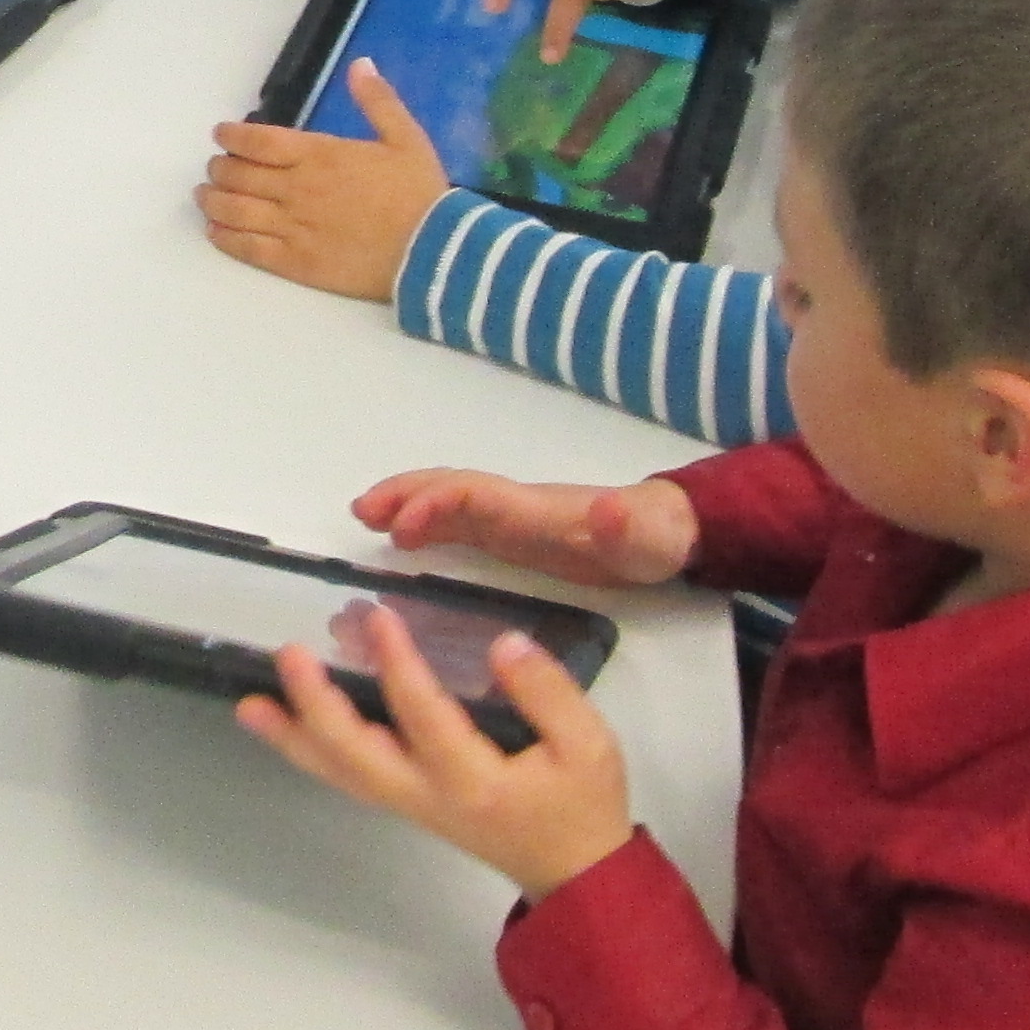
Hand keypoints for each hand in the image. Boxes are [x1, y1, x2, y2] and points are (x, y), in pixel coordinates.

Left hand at [199, 78, 450, 300]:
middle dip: (220, 167)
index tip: (221, 135)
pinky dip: (225, 237)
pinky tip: (215, 231)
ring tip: (204, 196)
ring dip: (212, 200)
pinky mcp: (296, 262)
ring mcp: (293, 227)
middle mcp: (297, 189)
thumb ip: (378, 101)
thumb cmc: (419, 193)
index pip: (258, 141)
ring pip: (235, 210)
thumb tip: (360, 64)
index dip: (232, 136)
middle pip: (239, 174)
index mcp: (319, 155)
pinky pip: (248, 248)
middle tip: (214, 167)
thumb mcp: (406, 138)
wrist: (434, 252)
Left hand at [238, 608, 637, 899]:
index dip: (397, 662)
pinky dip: (313, 751)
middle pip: (354, 755)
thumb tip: (502, 645)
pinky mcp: (406, 804)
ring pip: (340, 772)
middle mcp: (427, 796)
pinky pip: (349, 777)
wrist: (574, 875)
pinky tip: (288, 726)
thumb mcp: (591, 745)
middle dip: (315, 705)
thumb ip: (548, 693)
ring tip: (249, 703)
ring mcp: (410, 804)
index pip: (422, 713)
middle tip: (288, 655)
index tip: (380, 616)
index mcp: (473, 779)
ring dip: (294, 736)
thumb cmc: (583, 807)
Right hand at [349, 467, 700, 590]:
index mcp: (536, 509)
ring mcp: (513, 519)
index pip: (474, 496)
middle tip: (361, 511)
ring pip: (450, 503)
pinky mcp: (514, 535)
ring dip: (406, 504)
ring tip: (364, 517)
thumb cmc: (654, 539)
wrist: (668, 531)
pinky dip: (426, 524)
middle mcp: (516, 507)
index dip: (434, 505)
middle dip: (405, 494)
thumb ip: (625, 525)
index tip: (400, 529)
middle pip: (450, 489)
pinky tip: (403, 540)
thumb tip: (608, 506)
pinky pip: (460, 523)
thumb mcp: (647, 539)